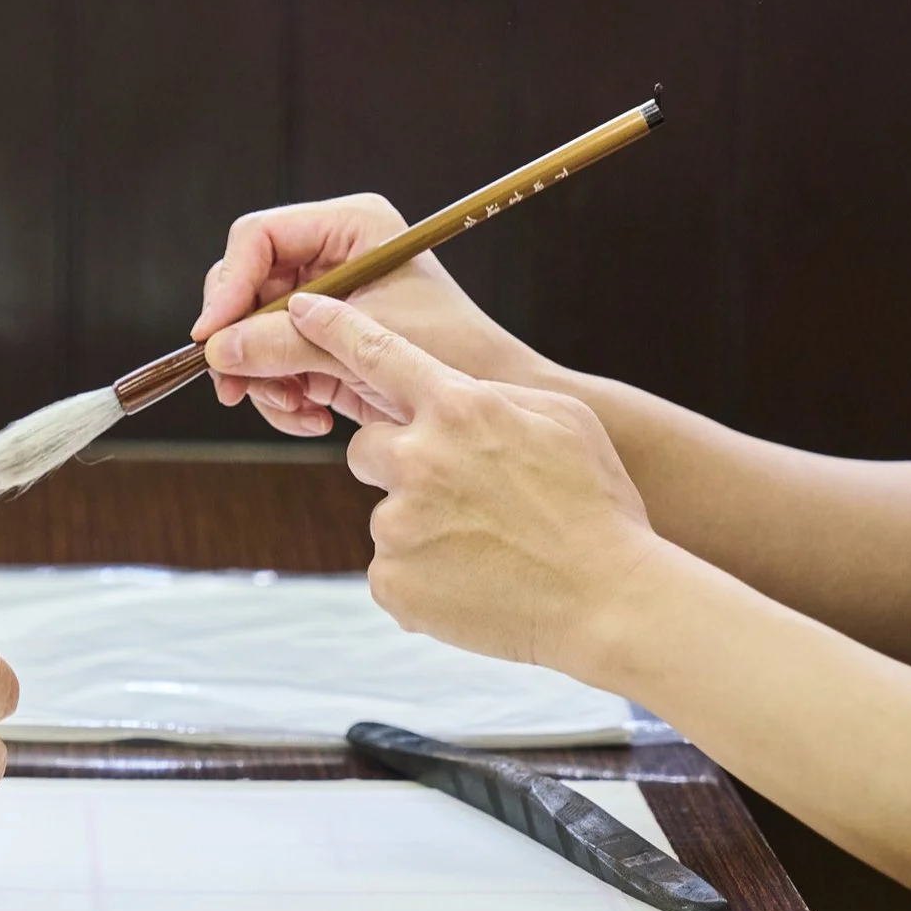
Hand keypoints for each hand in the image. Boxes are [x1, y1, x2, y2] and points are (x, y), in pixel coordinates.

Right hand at [191, 195, 535, 435]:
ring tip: (295, 410)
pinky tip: (313, 418)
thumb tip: (216, 350)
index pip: (258, 237)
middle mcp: (330, 255)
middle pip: (244, 285)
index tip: (211, 336)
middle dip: (240, 343)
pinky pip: (268, 364)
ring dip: (261, 379)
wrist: (490, 403)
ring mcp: (322, 302)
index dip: (228, 285)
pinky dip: (280, 397)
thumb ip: (285, 343)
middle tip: (234, 389)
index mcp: (351, 226)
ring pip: (248, 331)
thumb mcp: (364, 345)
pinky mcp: (320, 343)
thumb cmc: (453, 356)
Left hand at [284, 293, 661, 678]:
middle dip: (401, 464)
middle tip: (461, 494)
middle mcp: (416, 458)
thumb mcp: (564, 422)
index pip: (378, 353)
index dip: (334, 327)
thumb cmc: (597, 507)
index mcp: (459, 408)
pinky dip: (425, 576)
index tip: (300, 309)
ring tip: (488, 548)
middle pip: (366, 447)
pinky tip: (475, 582)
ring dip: (423, 527)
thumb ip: (493, 398)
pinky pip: (392, 568)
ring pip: (387, 513)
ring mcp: (397, 522)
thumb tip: (450, 396)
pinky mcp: (390, 579)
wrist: (610, 602)